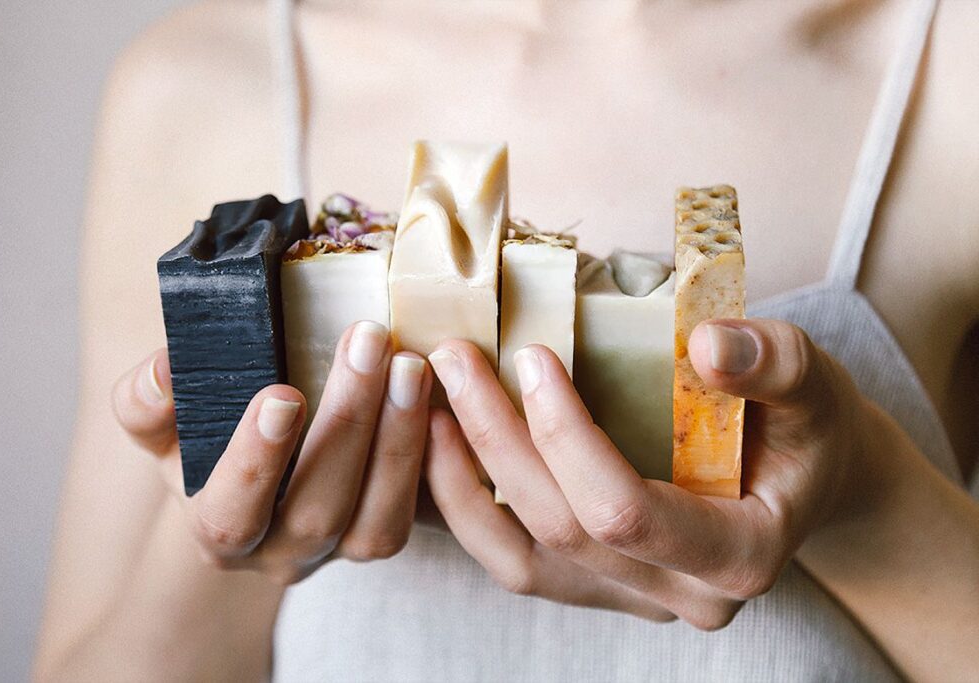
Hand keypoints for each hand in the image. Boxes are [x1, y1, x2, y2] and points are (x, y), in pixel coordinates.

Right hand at [112, 320, 431, 583]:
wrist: (254, 480)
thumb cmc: (206, 441)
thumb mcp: (164, 425)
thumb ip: (147, 404)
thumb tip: (163, 371)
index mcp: (220, 532)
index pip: (231, 514)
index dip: (256, 462)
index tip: (282, 395)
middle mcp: (281, 555)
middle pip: (318, 511)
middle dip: (348, 423)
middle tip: (368, 342)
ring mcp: (340, 552)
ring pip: (378, 523)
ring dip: (399, 441)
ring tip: (411, 366)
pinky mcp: (385, 534)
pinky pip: (419, 515)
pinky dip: (432, 459)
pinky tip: (440, 397)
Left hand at [424, 319, 866, 628]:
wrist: (804, 476)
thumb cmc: (806, 426)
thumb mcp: (813, 381)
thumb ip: (773, 363)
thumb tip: (710, 346)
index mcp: (739, 556)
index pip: (626, 511)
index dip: (566, 436)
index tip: (530, 356)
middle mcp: (680, 596)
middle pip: (561, 529)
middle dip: (496, 438)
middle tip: (453, 358)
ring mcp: (631, 599)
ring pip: (522, 559)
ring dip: (462, 481)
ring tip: (425, 404)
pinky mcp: (597, 585)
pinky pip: (517, 559)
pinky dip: (470, 506)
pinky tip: (443, 446)